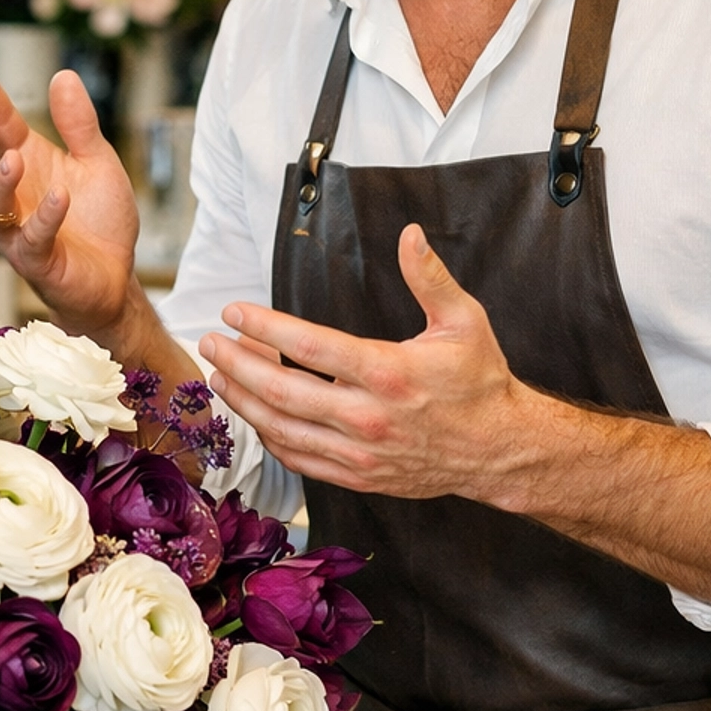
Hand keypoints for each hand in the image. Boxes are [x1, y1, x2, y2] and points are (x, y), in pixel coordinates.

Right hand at [0, 65, 139, 337]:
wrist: (115, 278)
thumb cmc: (99, 220)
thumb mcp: (96, 161)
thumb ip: (79, 124)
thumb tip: (63, 75)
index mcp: (26, 162)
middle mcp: (12, 196)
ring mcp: (18, 231)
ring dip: (0, 183)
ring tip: (14, 158)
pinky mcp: (37, 261)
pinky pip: (33, 239)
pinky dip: (46, 217)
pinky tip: (60, 195)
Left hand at [202, 224, 525, 499]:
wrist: (500, 450)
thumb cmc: (480, 383)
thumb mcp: (464, 321)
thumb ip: (430, 277)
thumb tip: (410, 234)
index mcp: (387, 373)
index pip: (308, 347)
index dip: (263, 327)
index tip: (235, 312)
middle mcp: (367, 416)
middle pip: (281, 390)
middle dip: (237, 363)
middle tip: (210, 342)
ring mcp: (360, 452)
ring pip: (282, 428)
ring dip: (243, 401)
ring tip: (219, 376)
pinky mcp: (358, 476)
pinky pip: (299, 459)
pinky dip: (269, 436)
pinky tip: (255, 414)